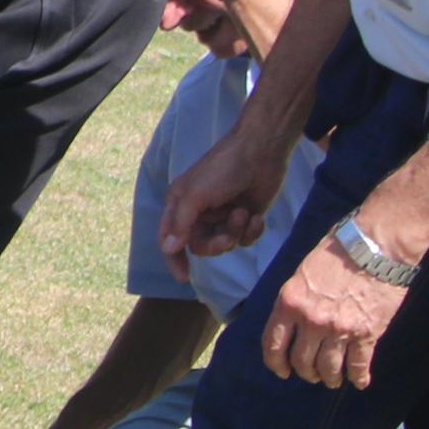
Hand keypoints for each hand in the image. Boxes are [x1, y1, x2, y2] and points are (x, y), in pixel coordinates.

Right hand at [161, 121, 289, 263]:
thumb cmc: (222, 169)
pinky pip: (245, 239)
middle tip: (229, 237)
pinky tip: (258, 216)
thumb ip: (180, 224)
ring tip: (244, 213)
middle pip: (200, 246)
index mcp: (180, 204)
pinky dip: (252, 230)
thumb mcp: (195, 195)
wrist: (261, 152)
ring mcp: (223, 216)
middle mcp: (199, 212)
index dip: (174, 259)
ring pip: (225, 243)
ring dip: (236, 232)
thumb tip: (168, 248)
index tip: (185, 277)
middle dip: (217, 244)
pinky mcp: (245, 217)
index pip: (170, 239)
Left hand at [262, 238, 407, 388]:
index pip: (273, 344)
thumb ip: (296, 300)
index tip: (282, 371)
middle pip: (302, 361)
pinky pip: (359, 365)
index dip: (276, 363)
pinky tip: (360, 382)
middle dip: (306, 372)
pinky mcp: (366, 334)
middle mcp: (310, 320)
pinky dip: (359, 377)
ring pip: (328, 368)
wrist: (377, 244)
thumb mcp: (303, 272)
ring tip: (333, 380)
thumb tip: (293, 321)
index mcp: (290, 303)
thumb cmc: (338, 250)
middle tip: (313, 374)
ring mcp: (339, 330)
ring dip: (330, 378)